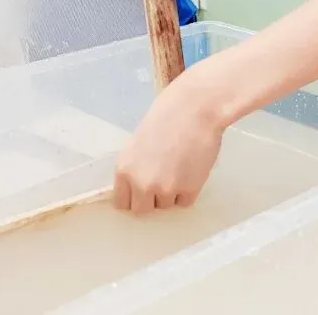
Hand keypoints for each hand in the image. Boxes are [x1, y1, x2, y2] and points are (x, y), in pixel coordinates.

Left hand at [113, 71, 224, 213]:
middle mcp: (141, 184)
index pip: (121, 202)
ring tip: (180, 166)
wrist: (195, 108)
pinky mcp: (189, 190)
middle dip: (151, 199)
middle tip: (161, 180)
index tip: (140, 192)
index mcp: (124, 169)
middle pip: (142, 210)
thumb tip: (136, 187)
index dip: (132, 197)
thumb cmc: (167, 116)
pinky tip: (191, 168)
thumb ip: (135, 167)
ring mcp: (166, 189)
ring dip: (171, 192)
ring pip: (165, 205)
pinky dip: (188, 190)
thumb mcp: (138, 142)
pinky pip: (185, 201)